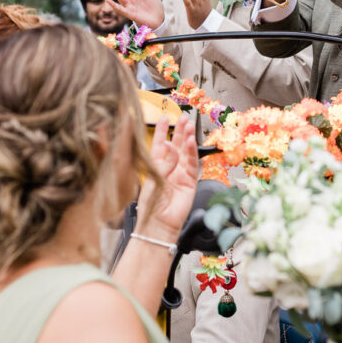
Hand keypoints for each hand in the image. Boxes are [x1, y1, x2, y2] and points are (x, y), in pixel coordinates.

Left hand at [140, 115, 197, 239]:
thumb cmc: (150, 206)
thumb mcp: (152, 179)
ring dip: (187, 139)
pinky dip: (191, 153)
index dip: (162, 131)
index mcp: (156, 167)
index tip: (164, 118)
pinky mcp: (190, 182)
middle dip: (180, 131)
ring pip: (186, 153)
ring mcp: (180, 175)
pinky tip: (190, 142)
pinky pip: (192, 164)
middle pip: (176, 146)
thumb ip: (163, 162)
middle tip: (184, 118)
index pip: (159, 144)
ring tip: (189, 126)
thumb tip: (171, 147)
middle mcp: (169, 170)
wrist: (158, 224)